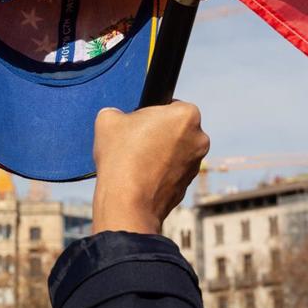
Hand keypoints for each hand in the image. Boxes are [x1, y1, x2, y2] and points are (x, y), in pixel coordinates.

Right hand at [92, 101, 209, 234]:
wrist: (127, 202)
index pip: (170, 105)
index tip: (137, 124)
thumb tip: (117, 117)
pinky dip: (159, 174)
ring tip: (135, 162)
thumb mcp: (108, 120)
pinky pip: (172, 173)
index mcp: (187, 114)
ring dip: (159, 154)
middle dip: (158, 134)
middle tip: (134, 142)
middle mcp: (200, 138)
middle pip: (175, 129)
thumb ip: (117, 112)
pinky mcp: (188, 186)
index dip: (151, 113)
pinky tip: (140, 178)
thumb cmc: (121, 156)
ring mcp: (196, 165)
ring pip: (175, 152)